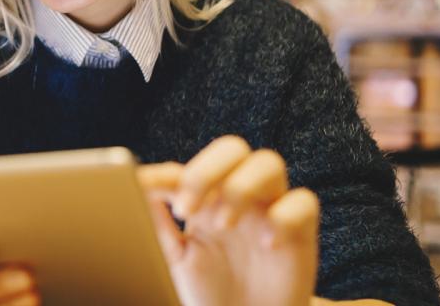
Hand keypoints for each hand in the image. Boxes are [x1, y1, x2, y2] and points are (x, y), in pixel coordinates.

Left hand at [137, 136, 319, 305]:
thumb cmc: (209, 292)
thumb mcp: (173, 258)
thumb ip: (156, 223)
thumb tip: (135, 186)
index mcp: (205, 198)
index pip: (190, 167)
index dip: (167, 174)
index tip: (146, 187)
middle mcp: (239, 196)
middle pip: (232, 148)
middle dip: (206, 171)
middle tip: (186, 210)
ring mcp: (270, 210)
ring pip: (268, 163)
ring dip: (241, 187)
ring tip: (223, 225)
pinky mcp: (301, 233)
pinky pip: (304, 202)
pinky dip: (284, 217)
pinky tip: (266, 245)